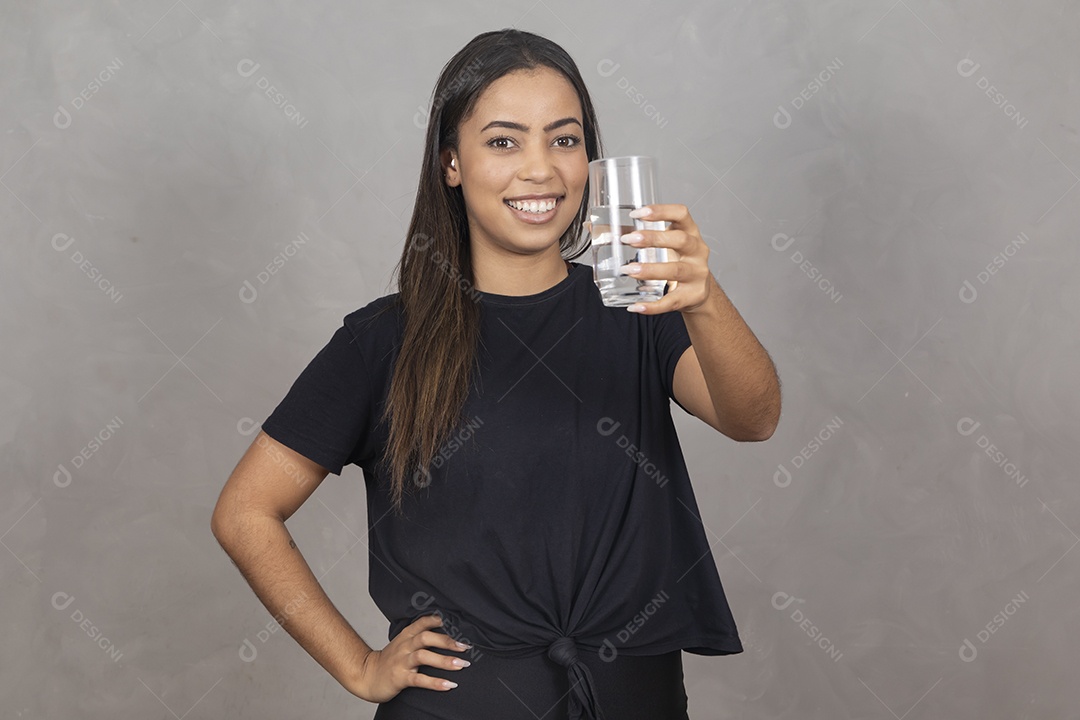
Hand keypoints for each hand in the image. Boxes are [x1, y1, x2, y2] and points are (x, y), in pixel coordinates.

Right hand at [347, 614, 471, 701]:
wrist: (366, 676)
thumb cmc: (389, 661)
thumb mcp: (402, 644)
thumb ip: (418, 637)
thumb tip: (444, 634)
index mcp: (406, 636)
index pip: (422, 622)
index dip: (437, 620)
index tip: (455, 622)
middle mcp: (404, 646)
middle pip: (426, 637)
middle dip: (447, 641)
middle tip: (465, 647)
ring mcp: (401, 662)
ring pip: (423, 656)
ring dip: (444, 660)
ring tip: (462, 665)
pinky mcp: (400, 678)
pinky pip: (419, 679)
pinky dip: (435, 682)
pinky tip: (449, 685)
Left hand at [618, 203, 712, 313]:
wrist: (698, 291)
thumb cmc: (675, 260)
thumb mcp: (662, 244)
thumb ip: (632, 234)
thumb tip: (591, 227)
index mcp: (690, 231)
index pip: (681, 213)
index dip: (661, 211)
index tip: (638, 213)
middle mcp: (697, 250)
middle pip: (680, 239)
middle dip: (653, 238)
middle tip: (628, 239)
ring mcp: (697, 274)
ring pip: (676, 270)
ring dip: (651, 269)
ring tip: (628, 270)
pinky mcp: (692, 296)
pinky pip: (671, 301)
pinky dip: (653, 306)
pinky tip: (636, 306)